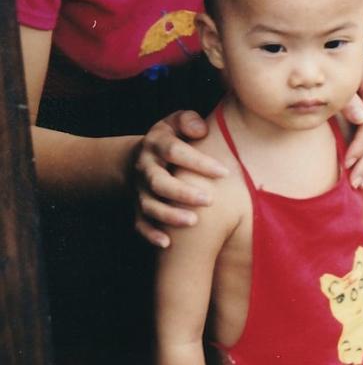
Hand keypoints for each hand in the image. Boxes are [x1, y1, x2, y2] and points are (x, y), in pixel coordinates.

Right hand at [133, 109, 228, 248]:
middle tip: (209, 200)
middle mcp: (145, 168)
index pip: (175, 151)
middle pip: (159, 182)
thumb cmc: (171, 139)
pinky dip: (150, 234)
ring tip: (194, 222)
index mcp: (156, 144)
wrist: (138, 159)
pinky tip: (167, 244)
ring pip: (149, 205)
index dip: (198, 162)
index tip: (224, 172)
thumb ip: (189, 120)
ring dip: (169, 215)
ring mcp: (139, 189)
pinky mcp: (136, 208)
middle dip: (182, 192)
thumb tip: (201, 130)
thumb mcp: (176, 122)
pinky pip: (139, 223)